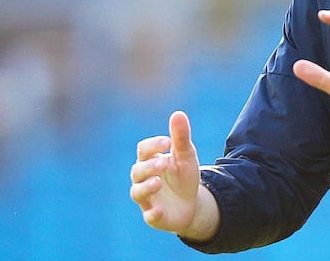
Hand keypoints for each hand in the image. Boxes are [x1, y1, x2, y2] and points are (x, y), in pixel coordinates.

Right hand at [129, 111, 218, 238]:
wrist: (192, 203)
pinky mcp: (154, 216)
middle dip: (150, 166)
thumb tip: (178, 113)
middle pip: (138, 171)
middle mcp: (143, 179)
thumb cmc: (184, 175)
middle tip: (164, 163)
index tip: (167, 142)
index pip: (143, 150)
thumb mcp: (186, 155)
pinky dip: (152, 214)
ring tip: (158, 182)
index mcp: (150, 160)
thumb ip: (181, 137)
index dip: (153, 145)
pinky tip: (158, 211)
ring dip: (146, 187)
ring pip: (137, 192)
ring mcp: (147, 198)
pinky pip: (149, 216)